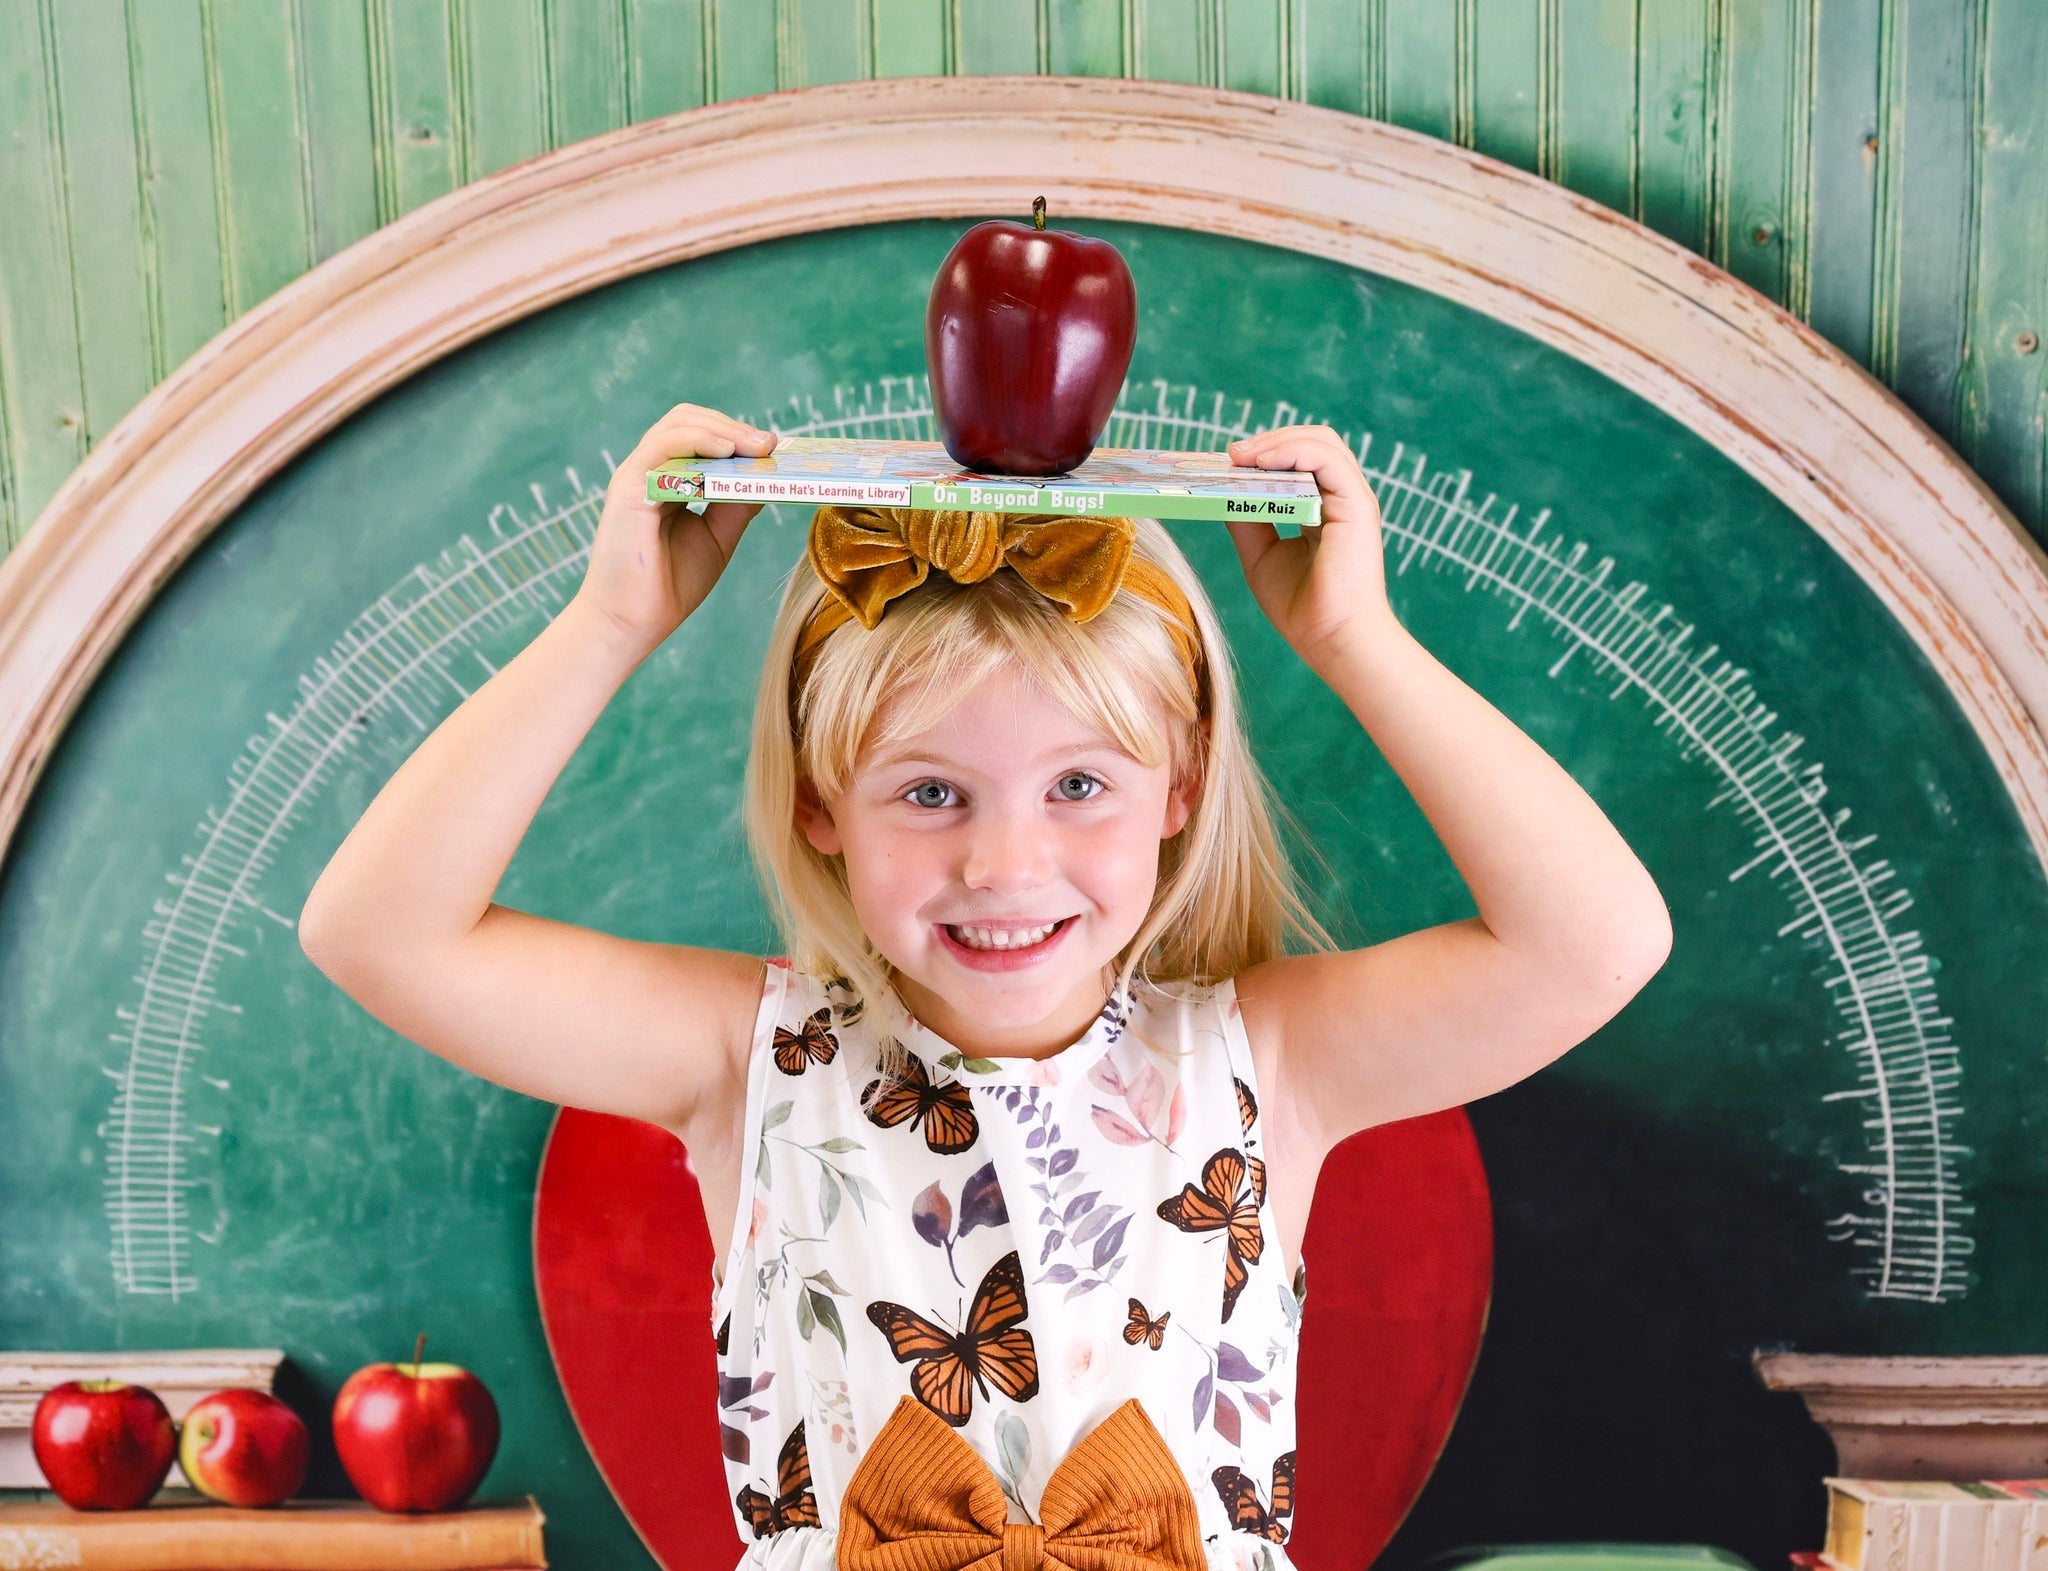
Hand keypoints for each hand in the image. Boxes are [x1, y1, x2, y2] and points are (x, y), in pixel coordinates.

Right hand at [572, 405, 777, 652]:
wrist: (632, 623)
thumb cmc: (668, 587)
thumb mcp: (716, 538)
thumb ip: (736, 506)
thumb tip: (765, 479)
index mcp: (667, 481)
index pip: (701, 438)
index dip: (737, 436)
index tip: (774, 450)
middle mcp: (650, 472)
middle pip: (689, 421)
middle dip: (735, 427)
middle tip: (771, 444)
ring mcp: (637, 476)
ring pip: (679, 425)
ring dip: (724, 429)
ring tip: (758, 446)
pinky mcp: (630, 488)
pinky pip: (664, 446)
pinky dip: (699, 440)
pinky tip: (728, 450)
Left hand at [1224, 424, 1393, 669]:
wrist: (1331, 639)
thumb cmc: (1303, 609)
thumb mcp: (1261, 556)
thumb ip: (1247, 521)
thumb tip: (1223, 491)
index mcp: (1324, 509)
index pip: (1300, 461)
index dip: (1265, 455)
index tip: (1228, 463)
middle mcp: (1341, 499)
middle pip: (1313, 443)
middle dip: (1270, 440)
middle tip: (1231, 454)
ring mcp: (1352, 499)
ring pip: (1321, 442)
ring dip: (1276, 441)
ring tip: (1240, 456)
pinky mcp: (1356, 504)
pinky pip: (1326, 459)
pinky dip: (1292, 451)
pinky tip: (1259, 463)